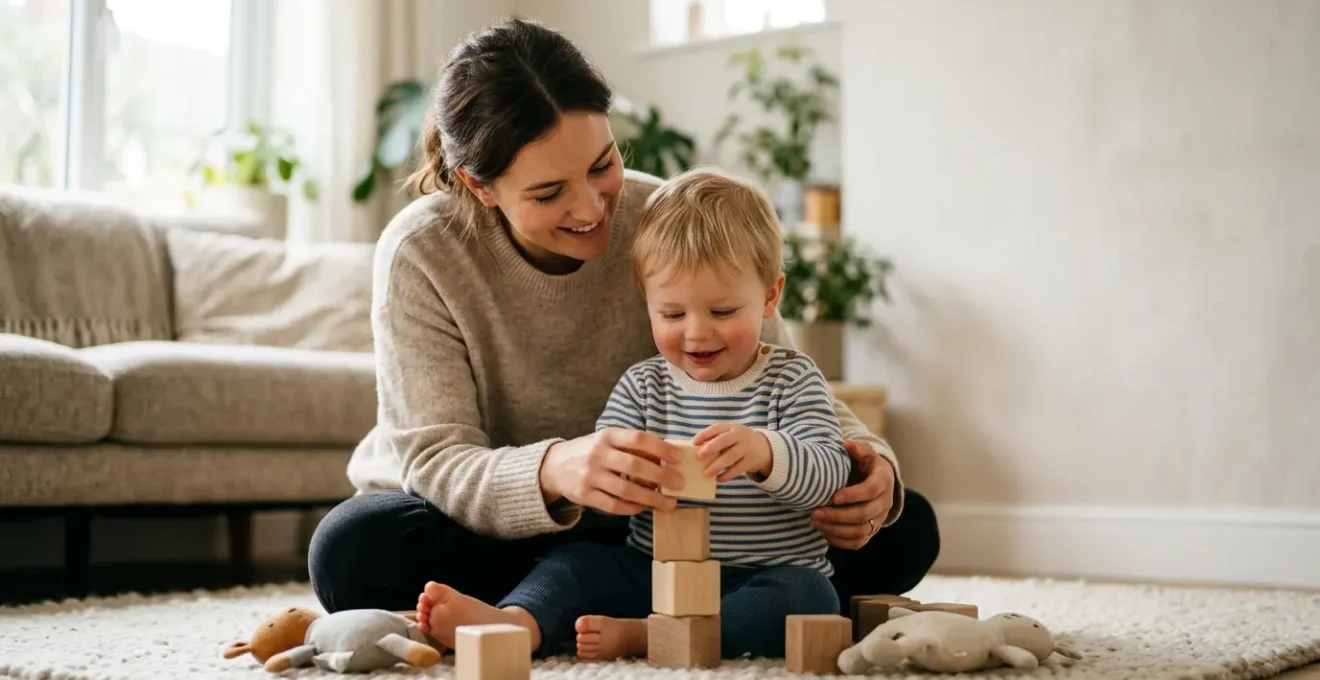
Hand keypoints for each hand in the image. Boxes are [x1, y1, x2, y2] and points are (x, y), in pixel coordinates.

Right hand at [540, 428, 684, 515]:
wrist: (554, 466)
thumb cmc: (590, 451)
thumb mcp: (608, 440)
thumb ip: (632, 447)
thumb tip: (667, 457)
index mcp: (607, 436)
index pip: (638, 439)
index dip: (661, 448)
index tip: (679, 458)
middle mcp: (598, 454)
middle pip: (635, 466)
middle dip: (662, 476)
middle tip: (680, 484)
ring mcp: (590, 476)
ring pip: (627, 490)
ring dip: (652, 498)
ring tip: (669, 503)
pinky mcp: (585, 496)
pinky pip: (614, 505)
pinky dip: (633, 508)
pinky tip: (645, 507)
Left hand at [693, 422, 771, 482]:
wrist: (763, 447)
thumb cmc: (737, 442)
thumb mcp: (730, 435)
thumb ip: (716, 440)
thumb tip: (694, 451)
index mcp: (731, 427)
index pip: (716, 428)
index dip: (704, 435)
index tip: (693, 443)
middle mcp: (739, 435)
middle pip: (724, 440)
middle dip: (711, 448)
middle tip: (698, 457)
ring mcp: (746, 448)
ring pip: (731, 456)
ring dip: (718, 465)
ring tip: (706, 473)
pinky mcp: (751, 461)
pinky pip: (738, 469)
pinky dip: (727, 475)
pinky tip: (718, 479)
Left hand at [811, 440, 895, 549]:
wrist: (878, 481)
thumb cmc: (866, 465)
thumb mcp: (865, 453)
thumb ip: (858, 448)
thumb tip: (847, 444)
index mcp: (883, 481)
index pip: (871, 490)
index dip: (852, 495)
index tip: (833, 497)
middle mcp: (885, 503)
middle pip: (864, 514)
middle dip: (838, 515)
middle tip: (815, 512)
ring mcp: (879, 519)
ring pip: (861, 531)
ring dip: (836, 530)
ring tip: (816, 522)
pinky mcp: (872, 531)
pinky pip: (859, 543)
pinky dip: (841, 541)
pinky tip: (824, 532)